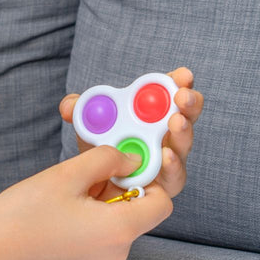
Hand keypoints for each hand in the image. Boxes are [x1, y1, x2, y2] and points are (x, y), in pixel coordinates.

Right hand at [0, 146, 173, 259]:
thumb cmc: (20, 218)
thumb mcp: (67, 174)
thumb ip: (107, 159)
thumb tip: (130, 159)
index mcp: (118, 229)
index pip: (162, 202)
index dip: (150, 177)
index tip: (127, 162)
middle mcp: (116, 253)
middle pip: (137, 211)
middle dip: (118, 186)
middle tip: (88, 170)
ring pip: (116, 222)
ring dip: (101, 201)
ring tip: (67, 191)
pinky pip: (100, 236)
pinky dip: (90, 219)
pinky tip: (61, 210)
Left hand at [59, 67, 203, 198]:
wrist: (98, 184)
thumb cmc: (102, 146)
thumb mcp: (89, 126)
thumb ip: (80, 112)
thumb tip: (70, 106)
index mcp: (154, 112)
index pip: (173, 92)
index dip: (180, 81)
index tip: (182, 75)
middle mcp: (168, 133)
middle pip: (187, 115)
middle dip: (189, 103)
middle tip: (182, 96)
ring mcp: (169, 159)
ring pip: (183, 144)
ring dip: (182, 132)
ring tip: (176, 122)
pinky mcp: (165, 184)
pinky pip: (173, 175)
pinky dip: (171, 165)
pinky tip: (166, 156)